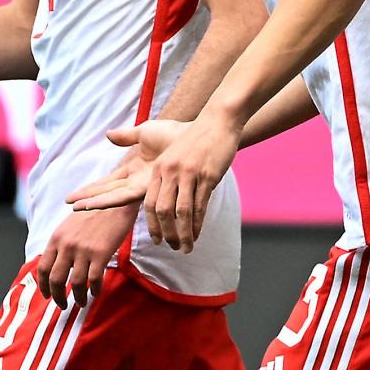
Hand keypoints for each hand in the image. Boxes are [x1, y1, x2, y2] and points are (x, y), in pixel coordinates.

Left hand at [35, 205, 136, 309]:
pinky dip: (94, 289)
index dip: (43, 285)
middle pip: (56, 279)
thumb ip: (62, 241)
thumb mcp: (71, 223)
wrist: (118, 199)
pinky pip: (94, 279)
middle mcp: (67, 245)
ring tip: (82, 302)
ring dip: (78, 297)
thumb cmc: (96, 210)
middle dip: (57, 296)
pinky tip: (96, 292)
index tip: (47, 294)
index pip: (43, 268)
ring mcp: (83, 250)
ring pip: (75, 283)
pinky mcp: (101, 253)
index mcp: (57, 237)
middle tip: (62, 304)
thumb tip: (56, 261)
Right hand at [66, 120, 187, 211]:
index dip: (91, 189)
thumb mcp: (145, 132)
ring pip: (116, 197)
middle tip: (69, 207)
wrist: (194, 133)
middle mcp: (137, 181)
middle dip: (89, 199)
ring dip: (97, 202)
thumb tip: (108, 134)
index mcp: (133, 169)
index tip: (72, 196)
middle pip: (108, 193)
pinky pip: (129, 194)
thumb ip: (126, 136)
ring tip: (79, 208)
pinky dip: (113, 200)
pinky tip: (101, 204)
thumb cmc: (174, 133)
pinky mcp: (153, 185)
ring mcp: (145, 184)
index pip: (107, 183)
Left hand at [119, 117, 237, 252]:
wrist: (218, 121)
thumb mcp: (172, 152)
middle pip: (163, 211)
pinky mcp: (208, 175)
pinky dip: (198, 224)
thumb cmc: (197, 138)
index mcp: (160, 168)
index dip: (152, 225)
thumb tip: (158, 196)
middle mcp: (172, 172)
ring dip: (183, 234)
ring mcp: (190, 174)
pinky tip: (198, 234)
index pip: (150, 203)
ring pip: (182, 212)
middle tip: (171, 247)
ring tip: (186, 248)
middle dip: (166, 234)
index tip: (157, 239)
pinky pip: (200, 206)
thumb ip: (163, 172)